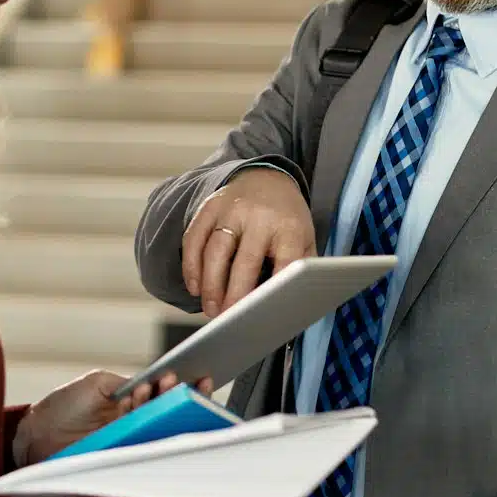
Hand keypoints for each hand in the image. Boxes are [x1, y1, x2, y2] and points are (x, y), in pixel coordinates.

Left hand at [12, 369, 178, 466]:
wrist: (36, 436)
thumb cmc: (63, 408)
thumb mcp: (98, 384)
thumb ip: (126, 382)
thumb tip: (152, 383)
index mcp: (132, 404)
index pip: (163, 395)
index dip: (180, 386)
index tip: (197, 375)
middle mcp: (136, 423)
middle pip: (168, 413)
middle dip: (181, 397)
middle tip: (188, 383)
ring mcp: (131, 441)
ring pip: (159, 428)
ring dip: (165, 406)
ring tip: (168, 387)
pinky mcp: (123, 457)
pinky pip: (143, 444)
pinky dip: (146, 425)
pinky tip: (146, 408)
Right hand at [181, 167, 315, 316]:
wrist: (266, 177)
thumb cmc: (286, 219)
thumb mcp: (305, 239)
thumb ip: (302, 268)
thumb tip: (293, 306)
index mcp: (289, 226)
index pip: (285, 262)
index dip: (274, 289)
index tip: (264, 314)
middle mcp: (259, 216)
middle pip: (243, 260)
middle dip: (233, 295)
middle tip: (227, 319)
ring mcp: (231, 209)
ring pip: (213, 251)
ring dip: (209, 285)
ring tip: (210, 309)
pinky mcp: (209, 207)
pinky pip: (193, 239)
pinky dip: (191, 266)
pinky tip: (194, 287)